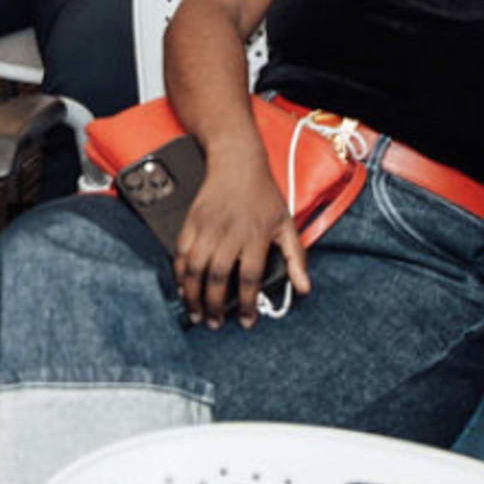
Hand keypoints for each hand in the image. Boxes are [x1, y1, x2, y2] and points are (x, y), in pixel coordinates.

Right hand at [171, 143, 308, 329]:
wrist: (238, 161)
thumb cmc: (264, 194)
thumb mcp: (287, 224)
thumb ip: (296, 258)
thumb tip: (304, 288)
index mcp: (256, 236)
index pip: (250, 278)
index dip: (248, 304)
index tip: (247, 322)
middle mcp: (231, 233)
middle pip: (218, 277)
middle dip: (214, 305)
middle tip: (214, 322)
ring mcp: (208, 226)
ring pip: (195, 267)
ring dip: (193, 294)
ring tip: (196, 312)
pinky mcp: (192, 220)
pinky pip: (181, 251)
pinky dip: (179, 272)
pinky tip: (183, 286)